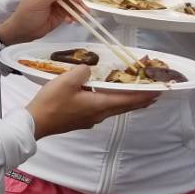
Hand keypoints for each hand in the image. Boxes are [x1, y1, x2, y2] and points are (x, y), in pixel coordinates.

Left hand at [0, 0, 81, 44]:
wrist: (23, 32)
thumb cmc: (26, 15)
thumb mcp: (39, 2)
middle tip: (80, 8)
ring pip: (72, 0)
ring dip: (78, 7)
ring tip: (82, 15)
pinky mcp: (62, 10)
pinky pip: (72, 10)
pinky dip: (75, 14)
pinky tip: (73, 20)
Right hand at [26, 65, 160, 138]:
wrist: (35, 123)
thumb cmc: (52, 102)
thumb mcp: (67, 80)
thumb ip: (83, 71)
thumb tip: (89, 70)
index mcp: (99, 104)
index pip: (128, 99)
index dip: (144, 95)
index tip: (159, 91)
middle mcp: (99, 114)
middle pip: (124, 107)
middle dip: (140, 100)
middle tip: (154, 94)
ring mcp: (90, 119)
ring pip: (114, 109)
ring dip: (126, 102)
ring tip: (135, 95)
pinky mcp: (81, 120)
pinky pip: (103, 110)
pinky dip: (112, 103)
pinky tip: (107, 98)